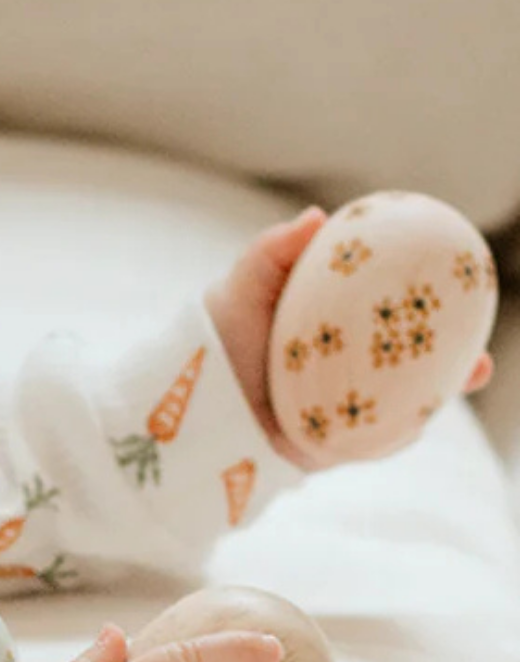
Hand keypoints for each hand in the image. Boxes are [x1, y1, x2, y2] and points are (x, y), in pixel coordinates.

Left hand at [203, 207, 494, 473]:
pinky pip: (378, 440)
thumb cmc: (210, 343)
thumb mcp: (239, 290)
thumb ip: (273, 253)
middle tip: (479, 350)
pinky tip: (420, 419)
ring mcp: (344, 406)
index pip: (388, 310)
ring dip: (442, 395)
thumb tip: (318, 215)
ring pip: (406, 401)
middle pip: (413, 359)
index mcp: (332, 325)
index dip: (429, 302)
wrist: (182, 408)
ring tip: (469, 376)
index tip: (462, 284)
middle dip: (455, 356)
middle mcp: (345, 366)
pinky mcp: (334, 446)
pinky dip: (402, 431)